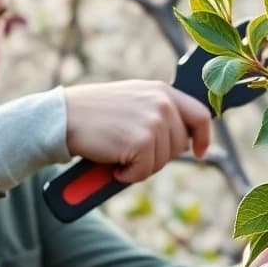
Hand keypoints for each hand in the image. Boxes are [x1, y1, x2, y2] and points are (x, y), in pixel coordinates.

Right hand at [62, 80, 212, 183]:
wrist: (63, 118)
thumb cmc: (93, 114)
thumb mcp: (133, 101)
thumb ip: (157, 112)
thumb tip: (182, 139)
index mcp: (162, 91)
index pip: (200, 115)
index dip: (204, 137)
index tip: (201, 152)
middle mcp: (162, 103)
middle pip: (180, 145)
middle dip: (159, 156)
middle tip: (133, 154)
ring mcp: (154, 121)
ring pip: (162, 161)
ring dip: (141, 166)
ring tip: (118, 154)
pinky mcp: (142, 141)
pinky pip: (145, 171)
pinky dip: (128, 175)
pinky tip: (113, 164)